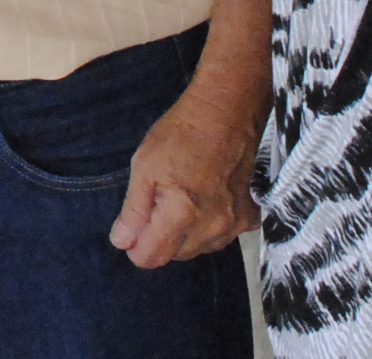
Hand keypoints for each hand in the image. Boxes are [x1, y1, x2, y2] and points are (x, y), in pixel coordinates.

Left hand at [107, 88, 256, 267]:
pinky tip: (205, 200)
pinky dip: (209, 227)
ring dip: (185, 234)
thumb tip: (121, 243)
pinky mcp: (249, 218)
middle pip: (175, 256)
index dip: (135, 246)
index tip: (133, 227)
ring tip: (182, 196)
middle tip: (158, 200)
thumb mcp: (143, 166)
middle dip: (160, 237)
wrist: (225, 113)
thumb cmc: (179, 135)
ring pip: (198, 249)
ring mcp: (234, 225)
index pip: (151, 258)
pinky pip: (222, 237)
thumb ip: (133, 211)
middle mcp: (211, 228)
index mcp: (181, 215)